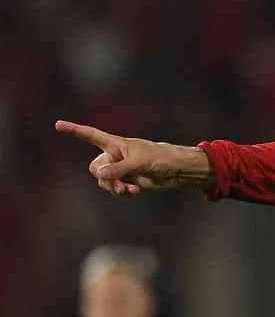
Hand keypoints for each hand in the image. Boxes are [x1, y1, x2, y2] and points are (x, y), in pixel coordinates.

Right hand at [54, 120, 214, 195]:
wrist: (176, 170)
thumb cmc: (160, 158)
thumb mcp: (139, 162)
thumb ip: (118, 168)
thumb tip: (99, 175)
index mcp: (115, 144)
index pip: (90, 135)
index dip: (74, 131)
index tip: (57, 124)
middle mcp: (114, 156)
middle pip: (95, 168)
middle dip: (104, 178)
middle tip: (119, 184)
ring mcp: (120, 169)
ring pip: (104, 182)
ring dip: (114, 188)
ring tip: (130, 189)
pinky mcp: (127, 181)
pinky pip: (114, 189)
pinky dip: (121, 192)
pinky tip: (134, 191)